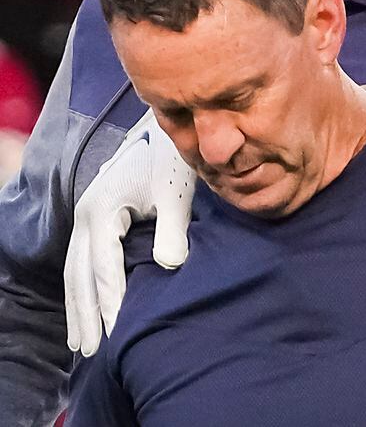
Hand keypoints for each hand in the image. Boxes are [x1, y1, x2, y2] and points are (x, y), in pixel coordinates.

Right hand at [65, 111, 195, 354]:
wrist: (160, 131)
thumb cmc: (172, 159)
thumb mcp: (176, 190)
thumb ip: (173, 227)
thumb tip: (170, 265)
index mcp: (102, 211)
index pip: (104, 266)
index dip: (110, 300)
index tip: (118, 331)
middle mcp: (86, 217)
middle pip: (79, 275)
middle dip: (85, 314)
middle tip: (92, 350)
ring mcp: (86, 218)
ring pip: (74, 271)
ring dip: (77, 308)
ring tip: (81, 344)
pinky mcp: (94, 220)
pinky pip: (81, 263)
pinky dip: (81, 290)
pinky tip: (87, 312)